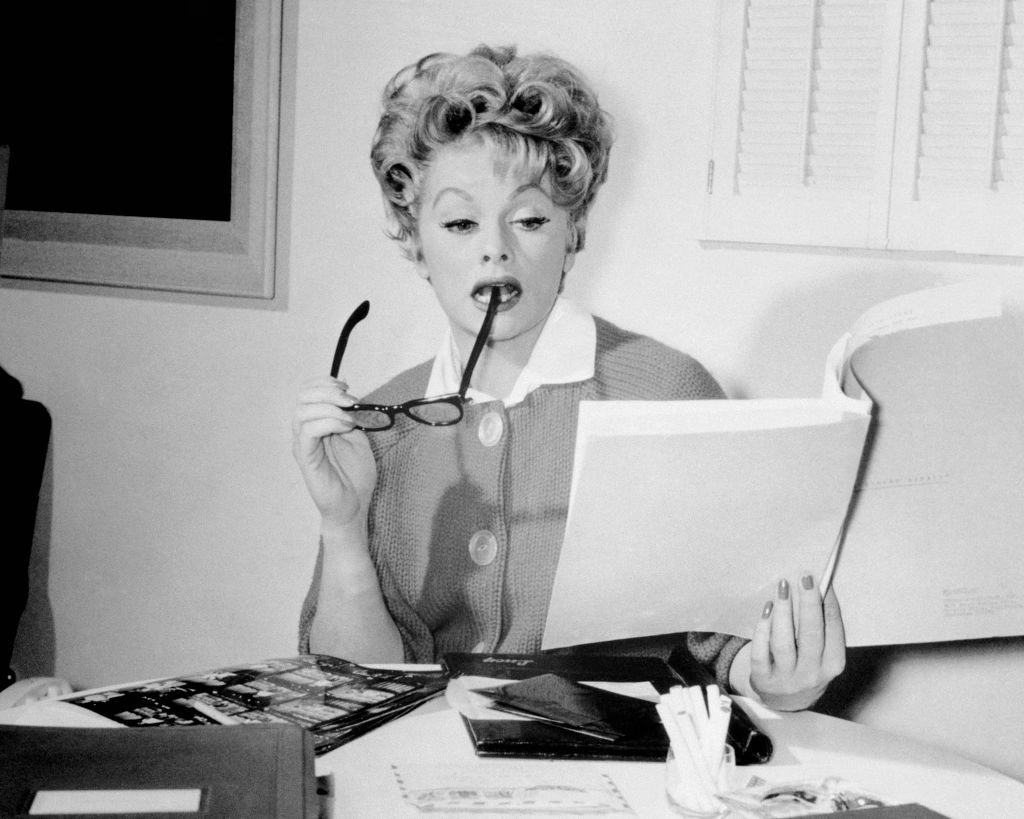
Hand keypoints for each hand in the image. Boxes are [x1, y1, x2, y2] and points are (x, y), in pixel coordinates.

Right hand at [291, 375, 376, 529]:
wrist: (355, 505)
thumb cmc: (355, 475)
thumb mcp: (358, 436)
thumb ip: (350, 415)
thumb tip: (347, 392)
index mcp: (315, 424)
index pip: (307, 392)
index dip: (325, 382)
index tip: (347, 386)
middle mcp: (304, 432)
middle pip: (302, 397)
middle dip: (328, 391)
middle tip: (350, 401)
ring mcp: (303, 445)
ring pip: (303, 412)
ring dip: (330, 407)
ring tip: (350, 418)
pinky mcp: (305, 458)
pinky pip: (307, 431)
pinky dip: (328, 422)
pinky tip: (345, 427)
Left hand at [747, 573, 845, 710]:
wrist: (786, 701)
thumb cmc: (806, 666)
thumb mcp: (821, 654)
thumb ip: (822, 628)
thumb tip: (819, 589)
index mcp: (832, 664)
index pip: (834, 631)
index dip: (829, 605)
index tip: (824, 582)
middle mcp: (811, 674)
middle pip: (811, 635)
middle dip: (809, 604)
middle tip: (805, 578)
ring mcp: (786, 678)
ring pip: (784, 642)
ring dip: (783, 611)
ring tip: (782, 588)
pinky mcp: (763, 678)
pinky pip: (761, 651)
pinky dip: (763, 629)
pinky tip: (766, 610)